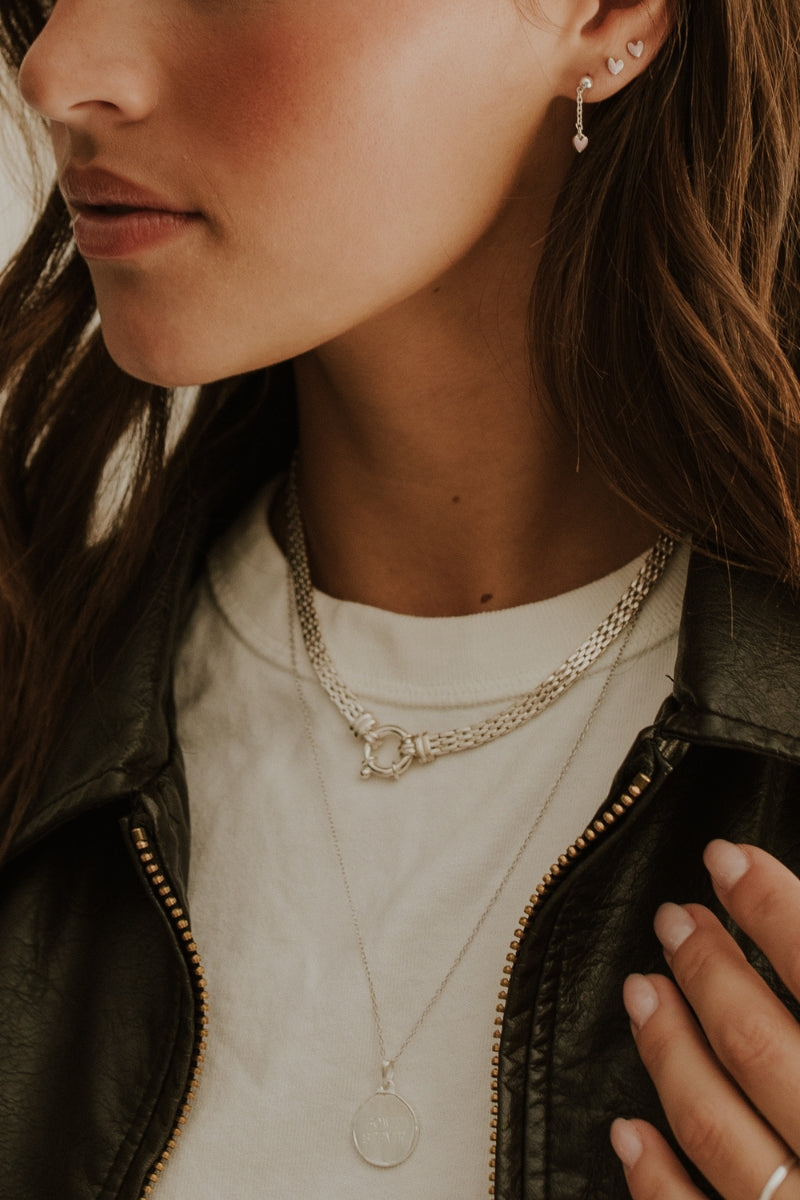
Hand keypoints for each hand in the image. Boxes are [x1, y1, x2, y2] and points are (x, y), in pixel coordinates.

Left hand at [610, 840, 799, 1199]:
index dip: (777, 908)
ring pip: (721, 1129)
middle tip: (677, 918)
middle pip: (763, 1045)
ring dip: (670, 1051)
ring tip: (642, 989)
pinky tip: (627, 1131)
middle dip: (711, 969)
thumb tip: (799, 923)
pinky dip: (656, 1181)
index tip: (729, 858)